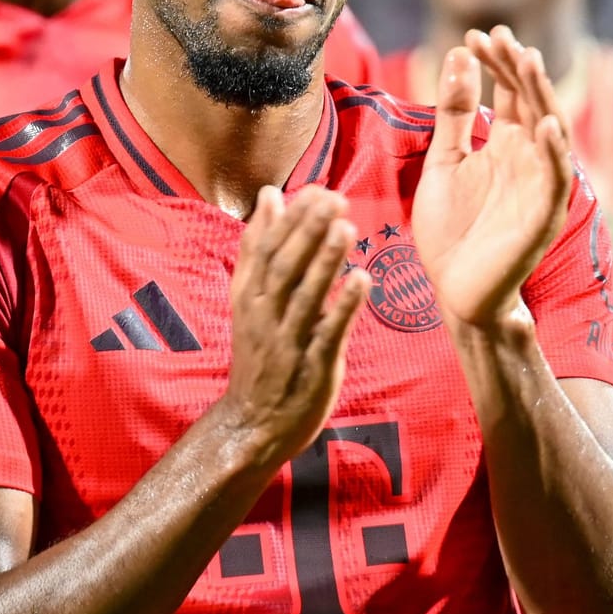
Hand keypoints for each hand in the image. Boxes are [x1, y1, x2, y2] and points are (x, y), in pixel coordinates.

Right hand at [213, 185, 371, 468]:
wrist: (252, 424)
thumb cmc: (260, 355)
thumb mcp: (250, 298)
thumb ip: (259, 248)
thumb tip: (270, 194)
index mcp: (250, 297)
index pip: (266, 250)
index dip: (290, 219)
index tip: (314, 189)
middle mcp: (265, 316)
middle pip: (284, 268)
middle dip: (307, 232)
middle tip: (333, 199)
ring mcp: (288, 343)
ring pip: (304, 297)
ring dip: (325, 263)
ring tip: (346, 229)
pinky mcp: (312, 367)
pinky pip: (328, 333)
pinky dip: (344, 306)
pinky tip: (362, 280)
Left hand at [414, 26, 574, 328]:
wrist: (456, 291)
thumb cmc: (452, 231)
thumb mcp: (445, 162)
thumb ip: (454, 114)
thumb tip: (459, 56)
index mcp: (506, 144)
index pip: (511, 91)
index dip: (497, 63)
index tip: (475, 35)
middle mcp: (528, 158)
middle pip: (532, 101)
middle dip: (518, 67)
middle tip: (499, 35)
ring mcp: (540, 184)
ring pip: (550, 131)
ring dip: (541, 96)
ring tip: (527, 61)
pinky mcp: (544, 215)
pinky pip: (556, 178)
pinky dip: (552, 151)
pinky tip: (540, 122)